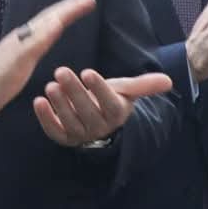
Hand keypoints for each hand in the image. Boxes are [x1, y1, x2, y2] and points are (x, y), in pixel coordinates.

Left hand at [0, 0, 97, 124]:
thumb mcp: (17, 64)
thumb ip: (36, 42)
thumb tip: (57, 21)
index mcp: (25, 37)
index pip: (52, 17)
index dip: (71, 8)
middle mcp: (22, 38)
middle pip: (48, 18)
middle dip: (68, 8)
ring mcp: (19, 48)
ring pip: (44, 26)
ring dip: (61, 16)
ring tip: (74, 11)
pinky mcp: (18, 59)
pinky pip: (41, 38)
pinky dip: (52, 31)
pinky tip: (51, 34)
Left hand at [33, 67, 172, 147]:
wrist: (98, 121)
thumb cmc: (110, 99)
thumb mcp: (125, 91)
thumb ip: (144, 85)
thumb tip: (169, 81)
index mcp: (116, 113)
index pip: (109, 102)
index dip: (99, 88)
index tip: (88, 72)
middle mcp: (99, 127)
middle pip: (86, 110)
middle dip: (74, 91)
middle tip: (61, 71)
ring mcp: (80, 134)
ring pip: (70, 120)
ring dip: (59, 104)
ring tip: (50, 86)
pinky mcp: (63, 137)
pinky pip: (54, 131)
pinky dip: (45, 118)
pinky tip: (38, 102)